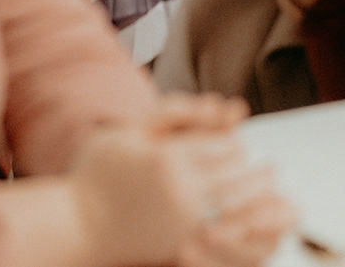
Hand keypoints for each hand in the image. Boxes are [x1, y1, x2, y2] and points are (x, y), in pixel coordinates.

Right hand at [67, 115, 285, 266]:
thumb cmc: (98, 172)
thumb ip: (170, 114)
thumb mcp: (127, 132)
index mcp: (166, 157)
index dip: (232, 138)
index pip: (223, 142)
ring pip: (237, 200)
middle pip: (235, 171)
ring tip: (264, 185)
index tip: (236, 138)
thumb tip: (219, 104)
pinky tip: (237, 208)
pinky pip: (226, 225)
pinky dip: (239, 214)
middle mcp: (181, 189)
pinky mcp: (184, 241)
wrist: (80, 225)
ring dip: (252, 191)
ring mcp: (184, 219)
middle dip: (248, 165)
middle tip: (264, 165)